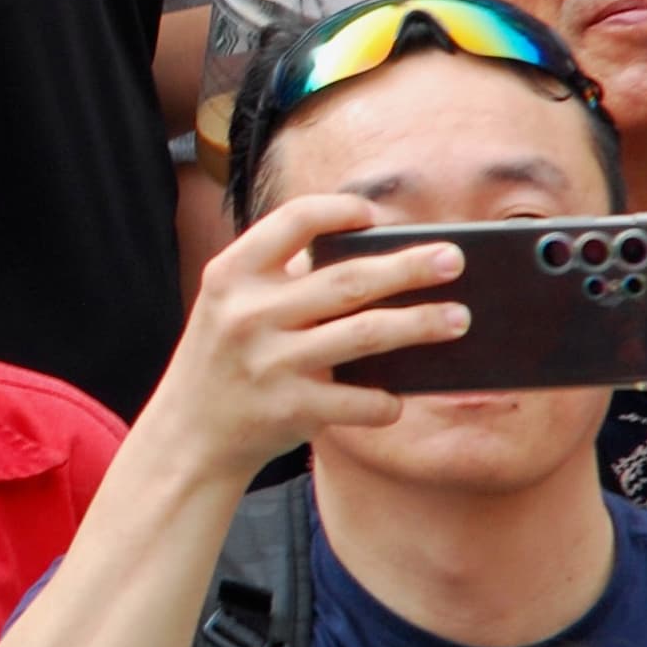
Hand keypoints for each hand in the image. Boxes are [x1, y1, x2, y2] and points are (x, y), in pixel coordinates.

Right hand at [139, 193, 470, 483]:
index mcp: (232, 274)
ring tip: (458, 319)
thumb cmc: (226, 358)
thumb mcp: (230, 304)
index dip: (340, 211)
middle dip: (410, 268)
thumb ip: (280, 276)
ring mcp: (270, 363)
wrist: (188, 435)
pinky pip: (358, 401)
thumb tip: (374, 255)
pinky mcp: (290, 409)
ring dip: (420, 325)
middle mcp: (250, 314)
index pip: (294, 221)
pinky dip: (386, 400)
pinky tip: (402, 397)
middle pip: (348, 280)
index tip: (375, 216)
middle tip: (454, 260)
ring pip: (365, 335)